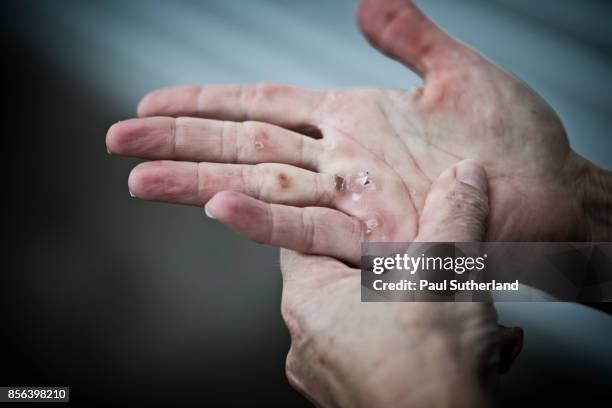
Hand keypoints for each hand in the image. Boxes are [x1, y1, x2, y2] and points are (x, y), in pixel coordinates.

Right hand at [107, 0, 610, 256]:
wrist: (553, 196)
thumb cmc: (517, 140)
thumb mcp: (458, 75)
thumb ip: (409, 40)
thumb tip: (366, 2)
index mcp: (352, 119)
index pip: (262, 105)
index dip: (208, 102)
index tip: (155, 102)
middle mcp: (340, 160)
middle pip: (245, 145)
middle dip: (179, 141)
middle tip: (120, 140)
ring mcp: (352, 199)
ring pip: (261, 185)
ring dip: (198, 183)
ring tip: (141, 179)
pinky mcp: (374, 236)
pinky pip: (308, 225)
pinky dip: (263, 217)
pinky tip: (218, 206)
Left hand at [277, 161, 519, 407]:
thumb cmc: (427, 365)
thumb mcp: (443, 270)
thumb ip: (453, 216)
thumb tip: (462, 179)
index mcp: (308, 301)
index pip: (301, 238)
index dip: (337, 221)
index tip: (365, 217)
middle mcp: (308, 342)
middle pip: (344, 281)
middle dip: (392, 272)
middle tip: (424, 267)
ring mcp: (330, 376)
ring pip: (370, 321)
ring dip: (416, 311)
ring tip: (454, 314)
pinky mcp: (358, 399)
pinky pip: (385, 356)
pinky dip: (420, 345)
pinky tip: (461, 345)